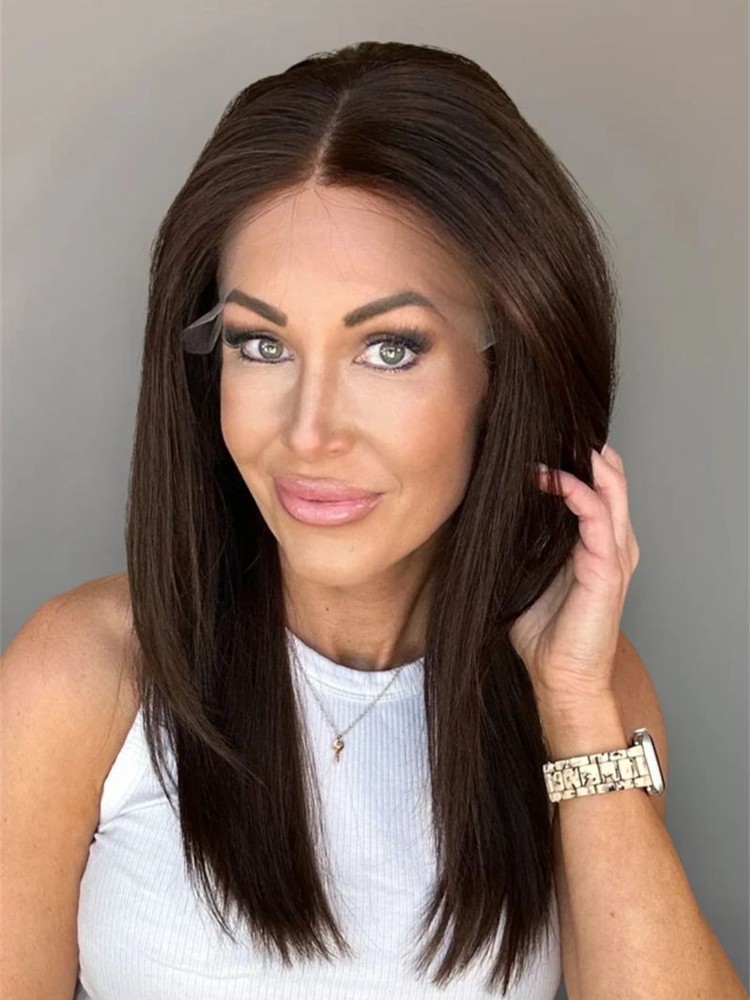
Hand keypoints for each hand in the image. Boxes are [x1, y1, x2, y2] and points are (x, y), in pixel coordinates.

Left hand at [509, 443, 639, 704]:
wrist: (561, 679)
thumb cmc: (546, 635)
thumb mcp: (528, 578)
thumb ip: (520, 549)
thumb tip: (483, 524)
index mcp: (597, 545)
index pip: (597, 488)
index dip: (577, 460)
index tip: (544, 436)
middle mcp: (613, 545)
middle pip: (612, 480)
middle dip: (586, 450)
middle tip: (554, 424)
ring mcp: (614, 556)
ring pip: (612, 491)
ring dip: (586, 463)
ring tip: (560, 436)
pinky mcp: (607, 570)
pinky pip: (598, 519)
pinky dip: (579, 493)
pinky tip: (555, 477)